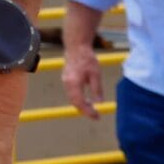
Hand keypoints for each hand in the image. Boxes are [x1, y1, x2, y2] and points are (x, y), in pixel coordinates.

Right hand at [59, 3, 106, 119]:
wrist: (76, 47)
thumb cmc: (87, 59)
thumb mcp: (95, 75)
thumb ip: (96, 89)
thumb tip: (99, 103)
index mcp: (74, 83)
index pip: (80, 103)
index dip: (88, 112)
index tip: (97, 116)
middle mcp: (67, 84)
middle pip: (74, 102)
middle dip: (84, 110)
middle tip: (95, 115)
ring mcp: (65, 81)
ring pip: (72, 98)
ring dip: (81, 105)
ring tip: (92, 108)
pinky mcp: (66, 79)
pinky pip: (71, 93)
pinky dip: (78, 99)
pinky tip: (86, 98)